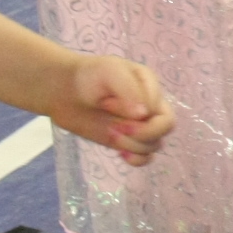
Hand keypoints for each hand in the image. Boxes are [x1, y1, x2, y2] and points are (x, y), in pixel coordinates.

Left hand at [51, 54, 174, 164]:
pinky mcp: (128, 141)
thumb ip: (129, 90)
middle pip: (166, 126)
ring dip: (132, 144)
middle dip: (143, 132)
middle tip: (117, 127)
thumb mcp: (110, 72)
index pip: (158, 107)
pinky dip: (138, 160)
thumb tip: (144, 115)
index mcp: (150, 85)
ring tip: (110, 132)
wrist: (66, 92)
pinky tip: (121, 154)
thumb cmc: (90, 76)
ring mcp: (140, 125)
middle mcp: (150, 105)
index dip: (137, 111)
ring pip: (154, 144)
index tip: (106, 102)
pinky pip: (146, 157)